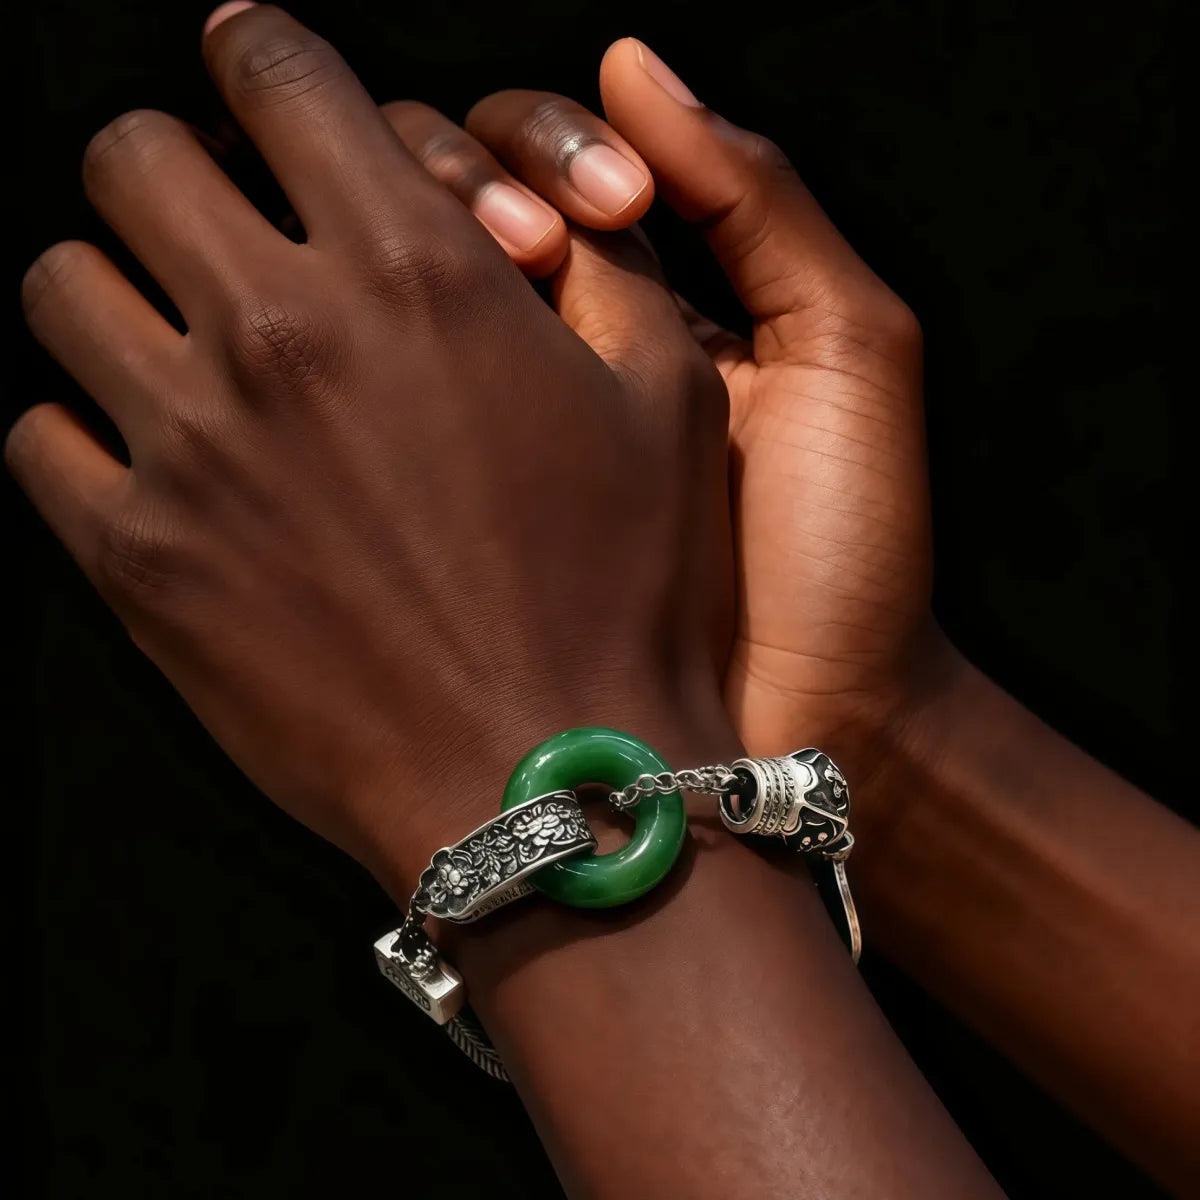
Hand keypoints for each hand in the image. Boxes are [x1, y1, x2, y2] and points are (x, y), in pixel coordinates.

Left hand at [9, 7, 734, 894]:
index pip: (276, 70)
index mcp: (416, 272)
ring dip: (116, 285)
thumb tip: (520, 207)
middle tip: (221, 213)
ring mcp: (193, 450)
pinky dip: (84, 428)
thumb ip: (594, 269)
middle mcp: (283, 337)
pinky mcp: (143, 563)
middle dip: (176, 162)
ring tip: (179, 337)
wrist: (550, 784)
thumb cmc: (626, 601)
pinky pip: (39, 439)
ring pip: (61, 284)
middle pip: (134, 156)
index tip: (257, 70)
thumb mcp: (667, 403)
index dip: (260, 51)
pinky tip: (155, 459)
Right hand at [381, 41, 945, 819]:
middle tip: (526, 252)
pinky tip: (361, 358)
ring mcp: (500, 437)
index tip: (601, 213)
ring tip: (464, 293)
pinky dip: (366, 367)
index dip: (551, 150)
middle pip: (462, 210)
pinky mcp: (457, 516)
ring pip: (405, 297)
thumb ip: (758, 200)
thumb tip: (634, 61)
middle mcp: (567, 356)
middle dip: (470, 191)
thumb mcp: (849, 347)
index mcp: (658, 304)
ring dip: (408, 263)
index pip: (559, 166)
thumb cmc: (847, 554)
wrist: (816, 726)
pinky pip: (389, 414)